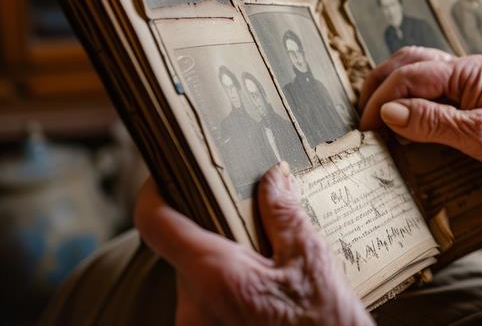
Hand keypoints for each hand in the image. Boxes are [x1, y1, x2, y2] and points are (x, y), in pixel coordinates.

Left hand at [135, 163, 372, 325]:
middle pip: (183, 250)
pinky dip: (228, 291)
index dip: (155, 192)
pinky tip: (264, 295)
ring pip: (196, 280)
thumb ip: (282, 213)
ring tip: (269, 267)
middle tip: (251, 224)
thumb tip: (273, 177)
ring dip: (224, 266)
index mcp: (213, 275)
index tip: (170, 175)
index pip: (155, 223)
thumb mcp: (310, 258)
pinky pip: (206, 306)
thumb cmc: (323, 323)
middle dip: (214, 233)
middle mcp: (192, 308)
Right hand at [359, 47, 481, 190]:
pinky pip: (429, 90)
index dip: (382, 98)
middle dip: (380, 84)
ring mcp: (467, 83)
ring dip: (391, 88)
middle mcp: (465, 70)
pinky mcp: (469, 100)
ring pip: (416, 73)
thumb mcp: (479, 136)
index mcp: (468, 70)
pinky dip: (407, 99)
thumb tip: (389, 114)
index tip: (367, 126)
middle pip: (408, 63)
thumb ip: (433, 123)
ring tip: (374, 113)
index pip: (411, 75)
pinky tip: (400, 117)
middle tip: (362, 115)